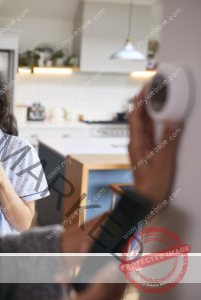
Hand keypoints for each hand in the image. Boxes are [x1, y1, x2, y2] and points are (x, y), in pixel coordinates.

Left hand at [128, 85, 182, 205]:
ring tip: (156, 98)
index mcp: (136, 143)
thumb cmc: (151, 185)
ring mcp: (140, 148)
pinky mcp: (145, 152)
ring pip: (143, 125)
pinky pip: (148, 133)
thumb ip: (169, 141)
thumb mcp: (163, 162)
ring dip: (148, 111)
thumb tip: (173, 121)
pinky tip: (160, 119)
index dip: (139, 101)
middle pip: (137, 118)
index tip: (145, 88)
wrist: (145, 201)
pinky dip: (153, 123)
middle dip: (143, 102)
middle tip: (152, 89)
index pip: (135, 117)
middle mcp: (135, 143)